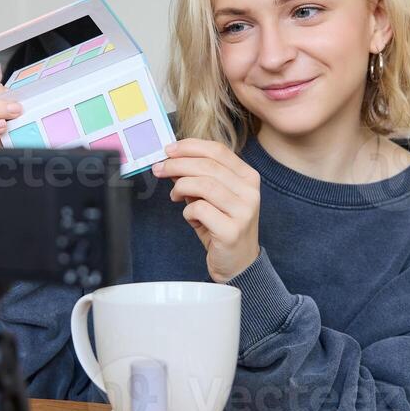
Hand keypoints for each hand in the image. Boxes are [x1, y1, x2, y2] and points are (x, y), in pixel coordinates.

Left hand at [152, 138, 260, 282]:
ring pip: (203, 184)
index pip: (218, 151)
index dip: (190, 147)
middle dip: (177, 164)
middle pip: (207, 165)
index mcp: (248, 177)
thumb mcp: (213, 197)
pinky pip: (200, 209)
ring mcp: (243, 211)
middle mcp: (249, 192)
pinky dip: (187, 211)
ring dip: (181, 186)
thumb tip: (172, 161)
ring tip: (174, 195)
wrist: (238, 263)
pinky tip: (190, 216)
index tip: (169, 149)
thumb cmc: (223, 227)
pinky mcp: (231, 230)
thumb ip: (198, 178)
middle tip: (160, 169)